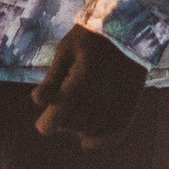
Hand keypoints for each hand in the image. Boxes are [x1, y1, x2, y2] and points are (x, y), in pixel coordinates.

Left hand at [31, 25, 145, 145]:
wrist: (130, 29)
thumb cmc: (92, 37)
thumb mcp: (66, 50)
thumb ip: (52, 78)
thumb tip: (38, 102)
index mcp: (78, 85)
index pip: (55, 121)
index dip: (46, 124)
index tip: (45, 120)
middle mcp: (97, 101)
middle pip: (70, 127)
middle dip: (62, 119)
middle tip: (65, 104)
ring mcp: (115, 106)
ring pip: (89, 132)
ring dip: (79, 126)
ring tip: (80, 109)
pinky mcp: (129, 108)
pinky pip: (112, 135)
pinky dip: (99, 139)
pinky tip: (91, 137)